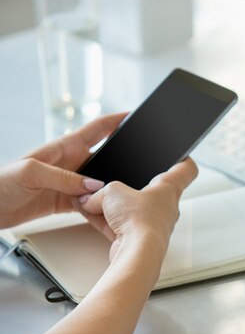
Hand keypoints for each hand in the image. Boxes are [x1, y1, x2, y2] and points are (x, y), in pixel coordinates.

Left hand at [0, 114, 125, 228]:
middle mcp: (71, 163)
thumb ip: (64, 177)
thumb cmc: (0, 183)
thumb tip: (94, 184)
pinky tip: (108, 217)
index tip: (135, 116)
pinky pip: (90, 205)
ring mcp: (69, 183)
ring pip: (100, 186)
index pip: (98, 128)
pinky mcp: (66, 202)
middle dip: (123, 161)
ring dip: (112, 192)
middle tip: (142, 166)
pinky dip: (100, 212)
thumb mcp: (31, 172)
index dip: (117, 120)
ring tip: (126, 200)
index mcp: (64, 147)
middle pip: (105, 159)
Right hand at [75, 158, 197, 262]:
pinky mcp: (137, 239)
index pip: (186, 170)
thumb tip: (90, 199)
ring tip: (91, 200)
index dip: (183, 159)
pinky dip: (103, 220)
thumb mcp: (112, 191)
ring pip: (130, 209)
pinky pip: (119, 225)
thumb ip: (100, 191)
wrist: (137, 253)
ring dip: (111, 205)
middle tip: (116, 178)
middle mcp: (165, 207)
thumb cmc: (139, 220)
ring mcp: (152, 224)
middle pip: (151, 190)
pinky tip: (87, 214)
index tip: (179, 154)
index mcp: (169, 189)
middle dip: (130, 185)